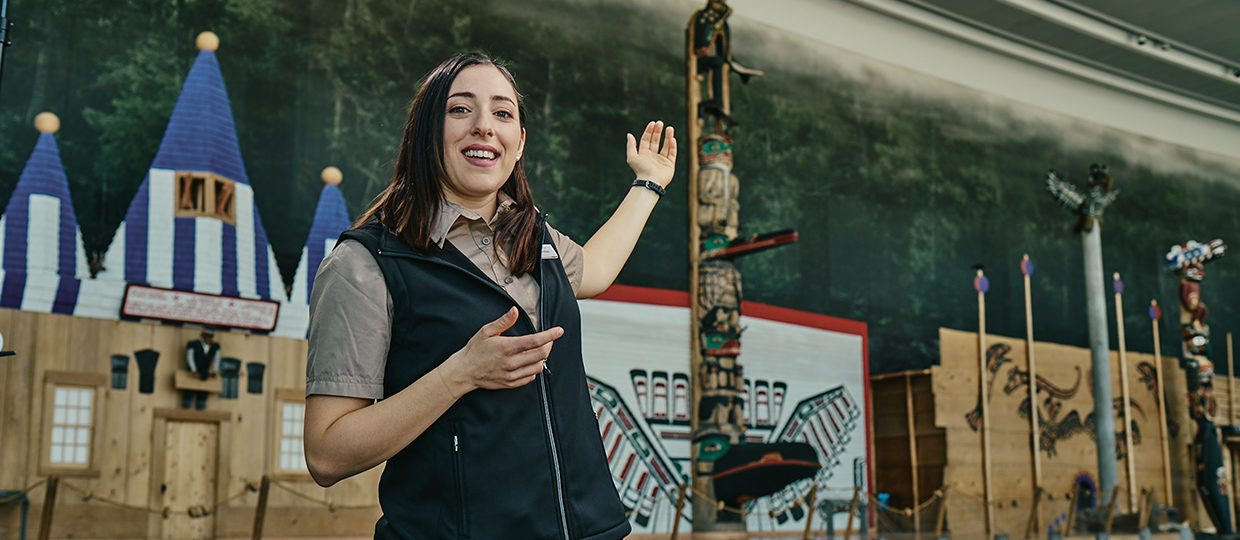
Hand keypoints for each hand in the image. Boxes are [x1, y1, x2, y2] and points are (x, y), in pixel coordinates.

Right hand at [445, 307, 562, 394]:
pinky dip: (534, 369)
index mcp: (507, 347)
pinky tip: (529, 362)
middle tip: (548, 339)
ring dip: (542, 358)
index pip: (535, 341)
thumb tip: (515, 310)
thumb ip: (503, 321)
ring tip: (538, 350)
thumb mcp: (486, 331)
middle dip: (549, 345)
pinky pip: (531, 377)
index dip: (550, 335)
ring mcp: (512, 375)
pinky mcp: (510, 383)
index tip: (559, 331)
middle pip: (541, 354)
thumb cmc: (475, 350)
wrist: (464, 372)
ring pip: (538, 367)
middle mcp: (511, 362)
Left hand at [626, 121, 676, 187]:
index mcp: (643, 154)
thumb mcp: (632, 157)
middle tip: (660, 123)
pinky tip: (672, 138)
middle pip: (655, 141)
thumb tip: (629, 134)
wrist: (651, 181)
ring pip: (665, 146)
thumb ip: (631, 145)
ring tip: (669, 128)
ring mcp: (661, 161)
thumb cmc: (641, 169)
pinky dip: (672, 145)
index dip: (649, 131)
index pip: (646, 140)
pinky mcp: (669, 165)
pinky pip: (672, 153)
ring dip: (667, 136)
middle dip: (658, 132)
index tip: (653, 123)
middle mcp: (652, 157)